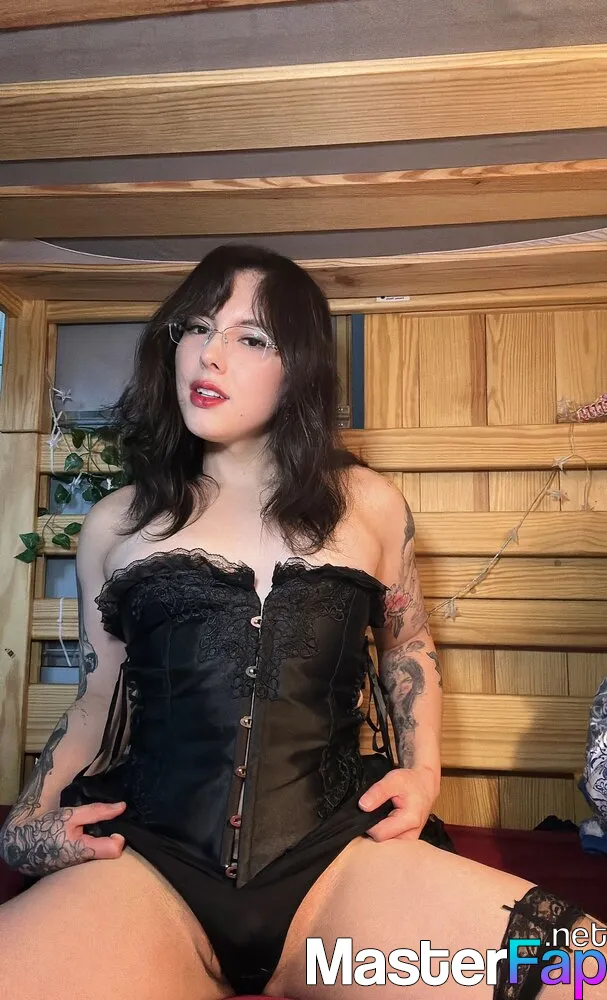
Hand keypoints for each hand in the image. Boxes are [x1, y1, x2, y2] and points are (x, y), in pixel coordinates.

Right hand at [0, 800, 127, 875]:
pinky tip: (85, 845)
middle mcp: (83, 866)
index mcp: (83, 850)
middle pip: (110, 858)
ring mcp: (79, 873)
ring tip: (95, 836)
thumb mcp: (70, 814)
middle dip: (111, 843)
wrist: (21, 847)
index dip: (119, 839)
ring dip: (101, 848)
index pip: (114, 850)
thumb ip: (97, 811)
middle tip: (107, 830)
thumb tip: (122, 807)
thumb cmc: (45, 828)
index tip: (115, 829)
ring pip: (101, 861)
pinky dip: (91, 853)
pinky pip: (91, 864)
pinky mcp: (75, 874)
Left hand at [358, 766, 437, 841]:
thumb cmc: (411, 781)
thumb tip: (362, 806)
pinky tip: (386, 820)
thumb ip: (377, 793)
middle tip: (375, 812)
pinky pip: (391, 840)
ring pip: (386, 842)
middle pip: (382, 841)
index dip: (368, 824)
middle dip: (374, 828)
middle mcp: (412, 834)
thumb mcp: (393, 779)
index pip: (379, 834)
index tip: (367, 812)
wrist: (425, 784)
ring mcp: (411, 839)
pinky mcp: (409, 839)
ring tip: (382, 815)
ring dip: (380, 830)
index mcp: (409, 820)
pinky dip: (386, 831)